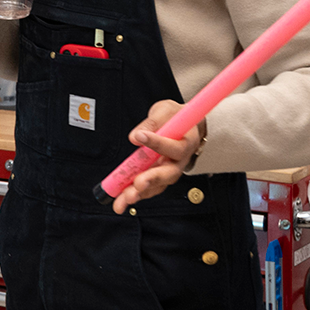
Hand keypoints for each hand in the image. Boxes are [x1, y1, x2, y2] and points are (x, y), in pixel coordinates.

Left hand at [111, 99, 203, 213]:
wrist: (183, 125)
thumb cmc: (174, 117)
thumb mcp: (165, 110)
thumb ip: (152, 122)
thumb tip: (135, 137)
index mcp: (187, 142)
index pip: (175, 147)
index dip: (158, 143)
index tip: (140, 137)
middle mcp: (180, 160)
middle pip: (169, 174)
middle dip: (152, 179)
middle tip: (138, 183)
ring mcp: (170, 170)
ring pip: (158, 185)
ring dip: (141, 193)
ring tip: (125, 198)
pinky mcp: (160, 177)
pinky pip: (150, 188)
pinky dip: (137, 194)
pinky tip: (123, 198)